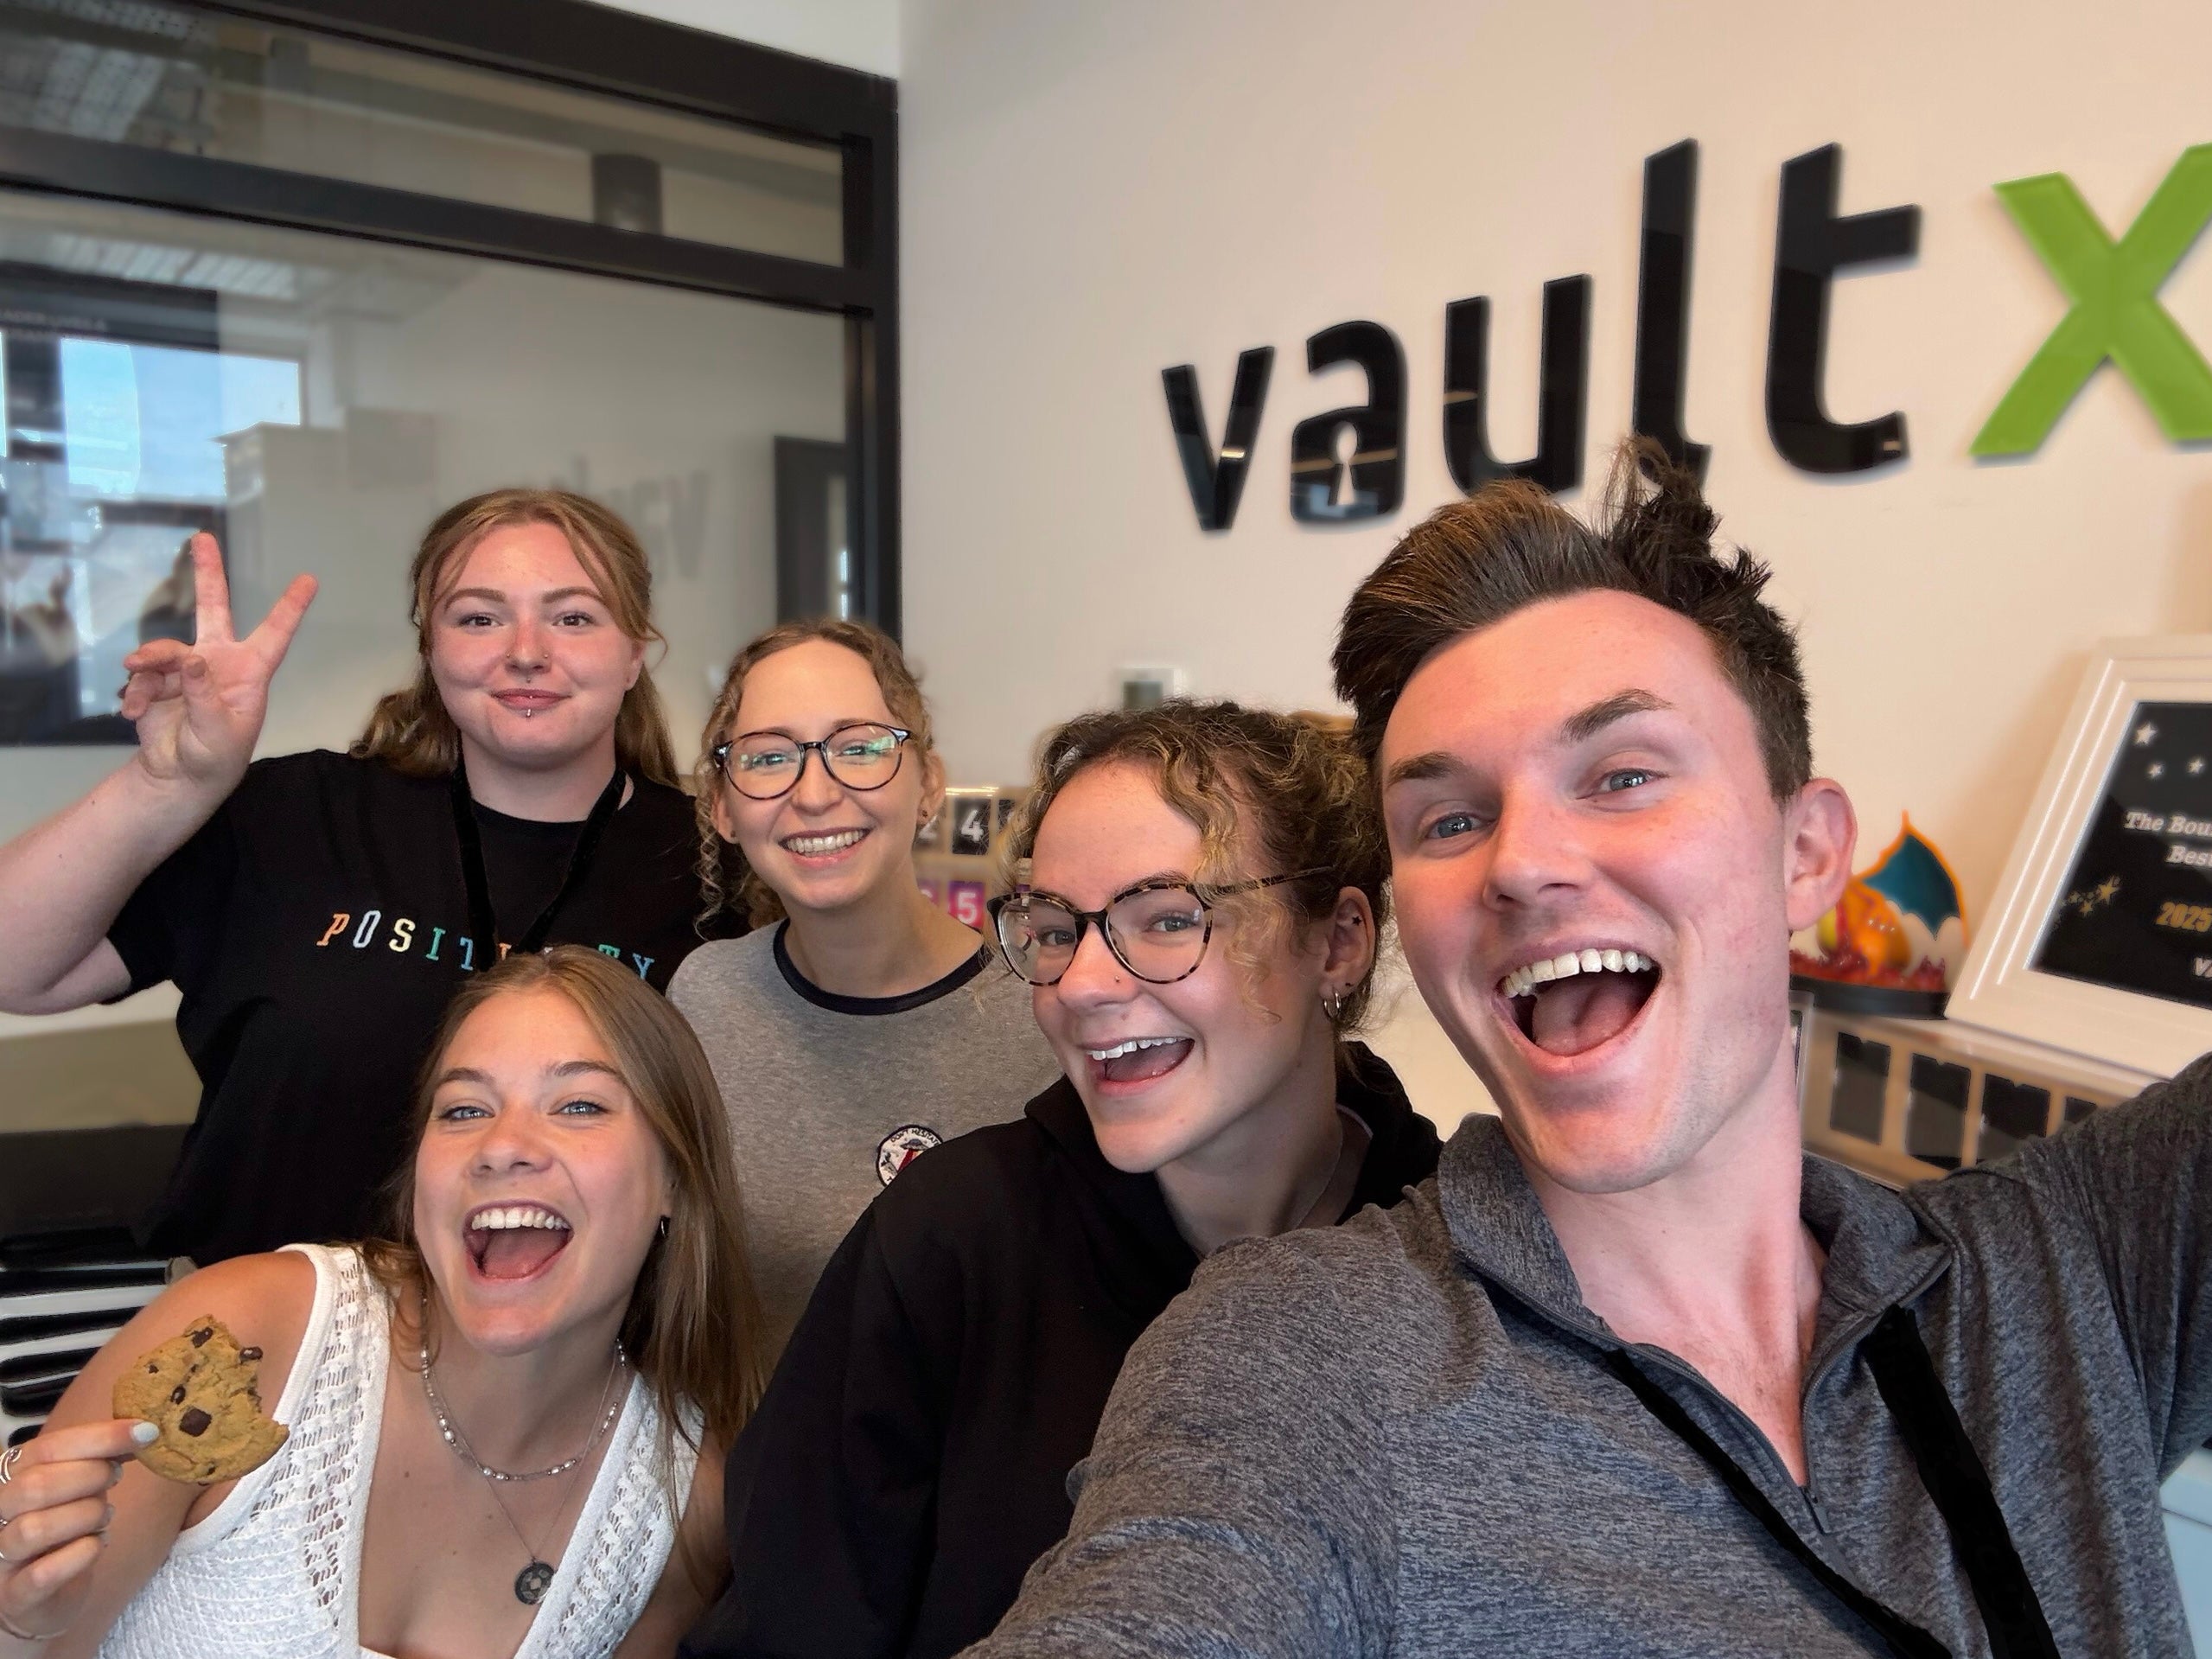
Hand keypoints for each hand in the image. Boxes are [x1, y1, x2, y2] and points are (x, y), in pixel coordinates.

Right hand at [0, 1421, 151, 1643]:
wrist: (42, 1597)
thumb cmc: (62, 1532)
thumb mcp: (78, 1487)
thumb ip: (98, 1459)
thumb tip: (142, 1431)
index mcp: (9, 1479)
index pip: (48, 1448)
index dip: (100, 1437)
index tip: (146, 1432)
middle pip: (36, 1486)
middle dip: (91, 1477)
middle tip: (115, 1479)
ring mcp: (0, 1559)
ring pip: (36, 1528)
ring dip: (86, 1517)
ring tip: (103, 1518)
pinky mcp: (14, 1596)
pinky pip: (43, 1574)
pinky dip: (80, 1555)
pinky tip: (96, 1545)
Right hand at [119, 534, 316, 793]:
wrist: (180, 777)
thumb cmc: (215, 758)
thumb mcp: (217, 732)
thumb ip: (203, 695)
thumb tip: (191, 659)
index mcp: (249, 673)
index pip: (275, 634)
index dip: (290, 607)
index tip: (310, 579)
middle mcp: (219, 663)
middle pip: (215, 609)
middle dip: (208, 573)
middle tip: (201, 538)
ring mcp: (187, 670)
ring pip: (165, 650)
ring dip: (147, 664)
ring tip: (137, 688)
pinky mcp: (159, 682)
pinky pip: (142, 675)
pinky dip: (134, 691)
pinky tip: (132, 712)